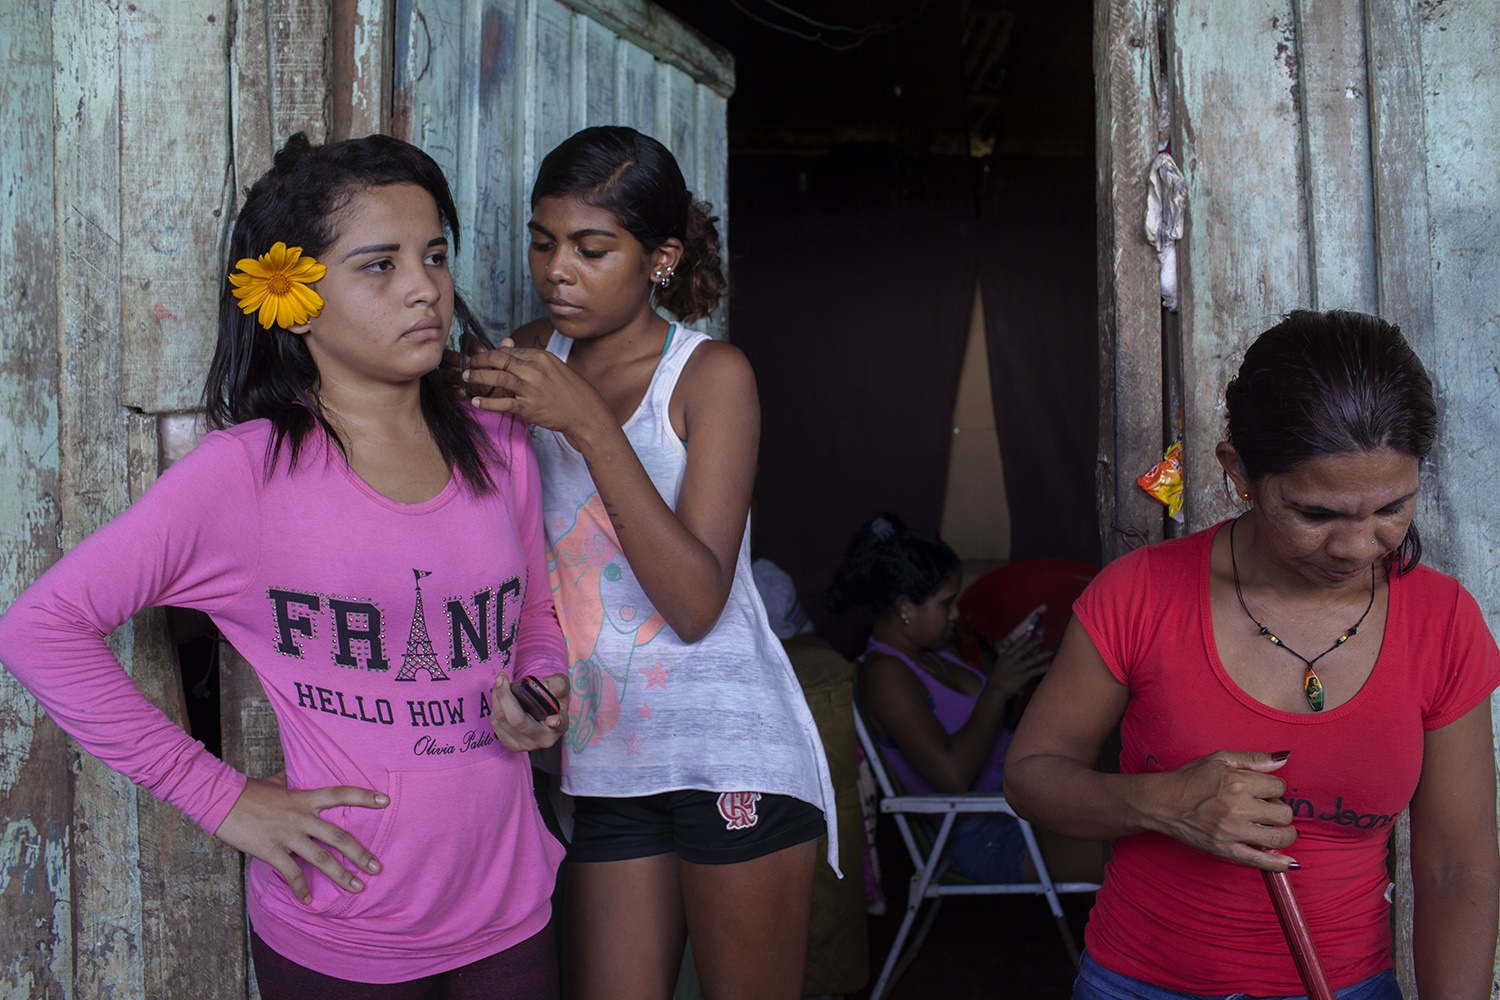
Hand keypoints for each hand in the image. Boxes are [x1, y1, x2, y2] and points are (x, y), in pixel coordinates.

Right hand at [214, 775, 387, 904]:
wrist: (221, 801)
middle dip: (360, 854)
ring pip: (321, 859)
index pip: (341, 794)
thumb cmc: (248, 791)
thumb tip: (293, 774)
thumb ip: (289, 780)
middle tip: (376, 868)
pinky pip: (292, 874)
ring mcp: (288, 835)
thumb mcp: (275, 781)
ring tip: (356, 887)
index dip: (364, 796)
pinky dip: (301, 889)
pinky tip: (308, 900)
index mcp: (305, 798)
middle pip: (338, 837)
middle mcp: (301, 817)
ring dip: (341, 875)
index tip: (385, 801)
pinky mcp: (271, 851)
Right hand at [439, 332, 498, 399]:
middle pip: (448, 357)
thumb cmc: (496, 379)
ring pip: (444, 373)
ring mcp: (451, 378)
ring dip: (454, 375)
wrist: (497, 398)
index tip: (483, 350)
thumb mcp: (502, 368)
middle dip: (457, 358)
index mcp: (469, 354)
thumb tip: (509, 341)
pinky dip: (455, 391)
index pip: (465, 344)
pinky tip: (463, 392)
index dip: (472, 345)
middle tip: (469, 362)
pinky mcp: (452, 393)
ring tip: (465, 377)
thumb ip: (503, 354)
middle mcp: (456, 364)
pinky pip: (448, 391)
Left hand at [462, 343, 609, 441]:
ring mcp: (532, 389)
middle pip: (498, 359)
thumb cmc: (569, 390)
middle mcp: (535, 370)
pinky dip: (486, 402)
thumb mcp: (553, 367)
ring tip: (465, 378)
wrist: (585, 413)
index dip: (489, 353)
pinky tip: (476, 401)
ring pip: (497, 377)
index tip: (479, 357)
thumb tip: (505, 345)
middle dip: (478, 360)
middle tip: (466, 364)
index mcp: (541, 357)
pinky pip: (502, 403)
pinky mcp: (529, 408)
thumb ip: (529, 358)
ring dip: (477, 377)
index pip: (508, 351)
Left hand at [490, 672, 569, 750]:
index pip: (557, 724)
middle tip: (502, 678)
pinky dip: (495, 708)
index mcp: (559, 726)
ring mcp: (526, 745)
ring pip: (502, 722)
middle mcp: (542, 739)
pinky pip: (496, 725)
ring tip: (500, 682)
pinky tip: (499, 697)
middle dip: (504, 696)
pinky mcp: (512, 745)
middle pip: (517, 720)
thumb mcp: (560, 686)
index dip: (556, 722)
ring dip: (496, 699)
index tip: (553, 720)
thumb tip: (544, 686)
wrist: (544, 710)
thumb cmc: (553, 697)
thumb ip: (557, 684)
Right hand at [985, 631, 1052, 699]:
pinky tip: (1050, 665)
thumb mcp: (998, 667)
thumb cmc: (995, 681)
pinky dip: (1043, 667)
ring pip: (1032, 659)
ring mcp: (1018, 667)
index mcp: (1004, 656)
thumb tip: (1013, 657)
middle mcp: (1011, 660)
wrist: (995, 691)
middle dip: (1033, 642)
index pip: (1015, 645)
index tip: (1029, 632)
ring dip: (1042, 654)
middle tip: (1041, 637)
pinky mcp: (1023, 675)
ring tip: (1050, 651)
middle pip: (1024, 649)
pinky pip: (1035, 670)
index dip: (1023, 638)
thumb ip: (1006, 661)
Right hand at [1156, 750, 1297, 869]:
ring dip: (1287, 834)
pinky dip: (1278, 863)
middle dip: (1282, 809)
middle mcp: (1238, 807)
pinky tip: (1290, 863)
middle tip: (1270, 809)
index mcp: (1238, 782)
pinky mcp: (1225, 849)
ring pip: (1278, 837)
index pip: (1278, 787)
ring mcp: (1233, 831)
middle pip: (1284, 813)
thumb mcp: (1219, 759)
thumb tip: (1284, 758)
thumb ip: (1253, 758)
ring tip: (1281, 830)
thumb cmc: (1190, 779)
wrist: (1162, 803)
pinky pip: (1259, 860)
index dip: (1276, 788)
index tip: (1266, 791)